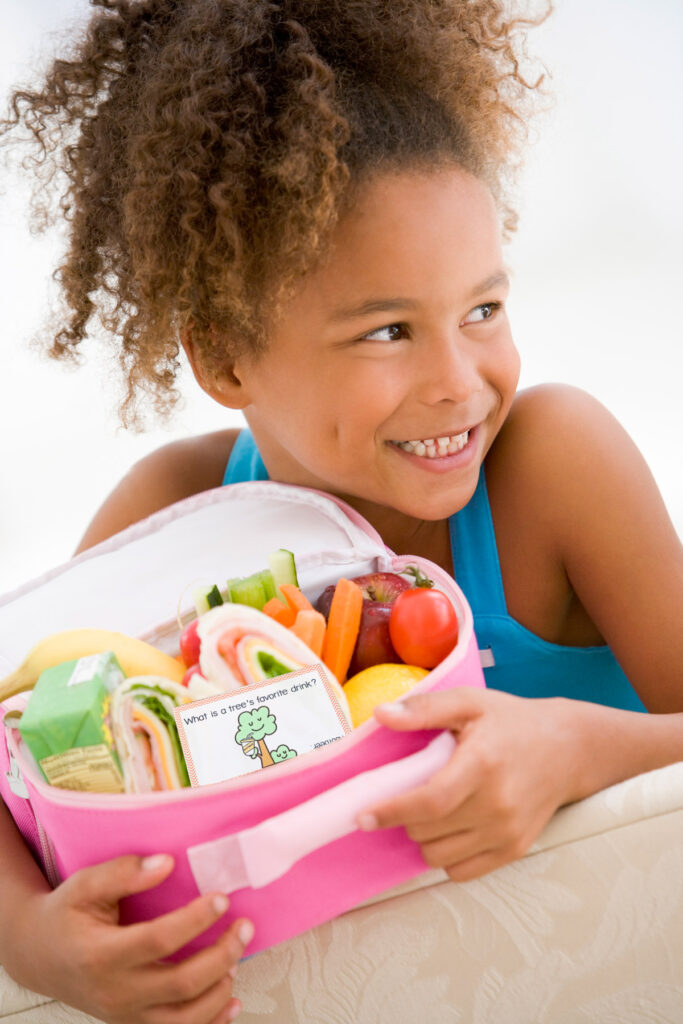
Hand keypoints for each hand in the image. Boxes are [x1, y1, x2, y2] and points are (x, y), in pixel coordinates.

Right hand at [11, 853, 251, 1023]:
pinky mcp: (133, 1023)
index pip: (158, 942)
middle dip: (221, 956)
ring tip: (237, 957)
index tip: (222, 899)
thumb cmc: (66, 916)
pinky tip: (231, 1000)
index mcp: (101, 955)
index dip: (195, 921)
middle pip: (180, 985)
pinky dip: (210, 1021)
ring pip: (184, 1019)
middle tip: (245, 927)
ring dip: (220, 990)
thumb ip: (124, 871)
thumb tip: (167, 862)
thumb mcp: (84, 885)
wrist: (40, 957)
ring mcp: (125, 1014)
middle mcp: (115, 992)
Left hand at [357, 688, 578, 881]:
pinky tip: (450, 828)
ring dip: (423, 837)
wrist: (569, 748)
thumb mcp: (470, 701)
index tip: (362, 816)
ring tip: (431, 809)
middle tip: (409, 792)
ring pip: (439, 856)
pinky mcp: (515, 849)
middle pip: (428, 831)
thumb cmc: (513, 721)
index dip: (392, 812)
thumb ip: (424, 708)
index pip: (430, 801)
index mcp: (482, 764)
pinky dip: (446, 855)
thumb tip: (381, 714)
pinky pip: (463, 871)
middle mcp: (497, 804)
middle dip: (405, 816)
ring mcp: (508, 832)